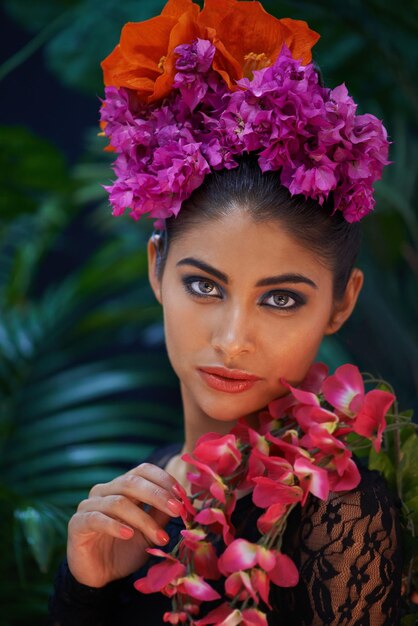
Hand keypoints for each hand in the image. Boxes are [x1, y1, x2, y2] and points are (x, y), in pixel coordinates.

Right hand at [67, 463, 183, 587]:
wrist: (100, 576)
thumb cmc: (126, 549)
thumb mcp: (150, 531)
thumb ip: (161, 514)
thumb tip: (182, 499)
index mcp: (123, 486)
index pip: (143, 470)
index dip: (163, 479)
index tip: (182, 495)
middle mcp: (105, 490)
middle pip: (132, 482)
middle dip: (157, 495)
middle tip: (177, 510)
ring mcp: (89, 505)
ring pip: (118, 502)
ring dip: (143, 519)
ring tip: (160, 537)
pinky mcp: (78, 523)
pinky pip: (97, 518)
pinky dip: (115, 525)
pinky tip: (129, 535)